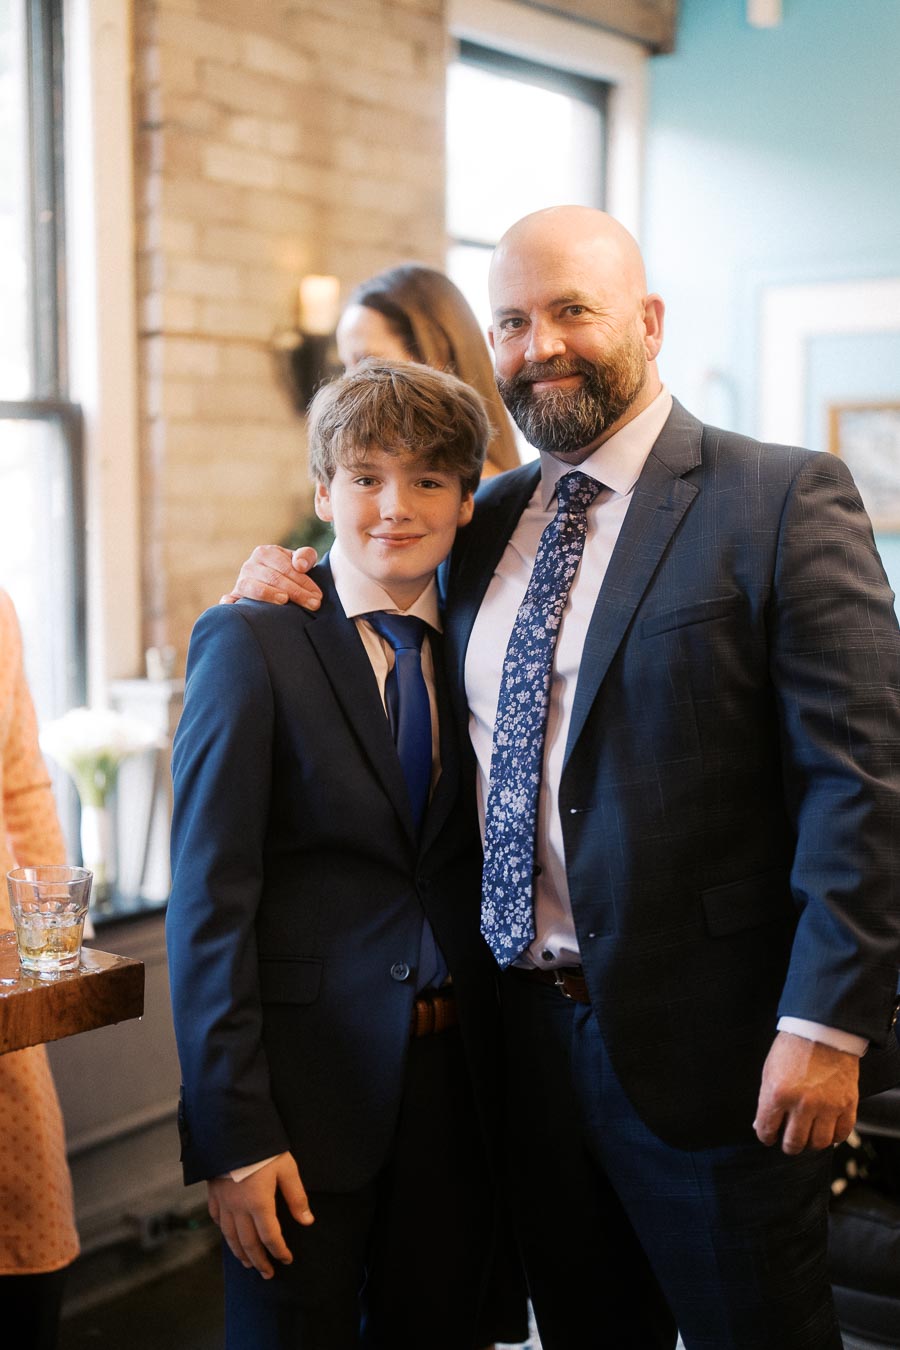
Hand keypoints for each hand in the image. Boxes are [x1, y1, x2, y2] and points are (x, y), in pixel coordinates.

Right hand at [207, 1152, 313, 1277]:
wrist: (232, 1129)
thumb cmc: (263, 1148)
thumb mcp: (287, 1168)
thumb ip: (296, 1197)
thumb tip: (307, 1221)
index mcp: (259, 1204)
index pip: (270, 1237)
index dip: (279, 1251)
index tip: (287, 1259)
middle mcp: (239, 1208)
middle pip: (248, 1243)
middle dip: (259, 1261)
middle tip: (267, 1273)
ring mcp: (224, 1202)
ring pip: (230, 1236)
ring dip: (240, 1253)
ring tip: (248, 1264)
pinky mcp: (214, 1192)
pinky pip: (217, 1218)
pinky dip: (223, 1232)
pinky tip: (227, 1235)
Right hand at [219, 545, 322, 608]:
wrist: (272, 582)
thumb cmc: (290, 572)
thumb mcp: (300, 561)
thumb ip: (305, 556)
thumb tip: (299, 565)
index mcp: (265, 552)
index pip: (286, 567)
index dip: (304, 581)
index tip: (317, 595)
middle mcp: (249, 565)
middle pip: (273, 578)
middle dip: (296, 592)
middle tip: (313, 604)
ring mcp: (240, 582)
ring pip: (252, 587)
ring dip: (267, 594)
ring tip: (284, 601)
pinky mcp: (234, 598)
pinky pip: (230, 600)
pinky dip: (230, 603)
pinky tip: (234, 606)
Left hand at [753, 1030, 858, 1153]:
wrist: (822, 1031)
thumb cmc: (793, 1048)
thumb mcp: (769, 1071)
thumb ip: (765, 1100)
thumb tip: (761, 1125)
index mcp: (778, 1094)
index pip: (767, 1130)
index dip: (766, 1137)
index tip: (769, 1137)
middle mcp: (802, 1104)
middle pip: (794, 1143)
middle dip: (789, 1145)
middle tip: (789, 1141)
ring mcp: (827, 1106)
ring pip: (818, 1143)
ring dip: (811, 1144)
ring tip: (808, 1136)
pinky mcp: (847, 1104)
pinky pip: (841, 1134)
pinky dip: (834, 1137)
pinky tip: (827, 1131)